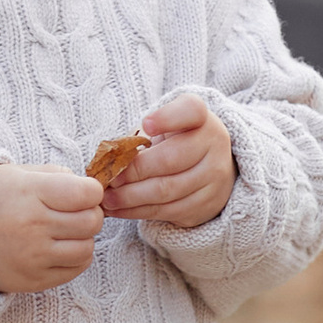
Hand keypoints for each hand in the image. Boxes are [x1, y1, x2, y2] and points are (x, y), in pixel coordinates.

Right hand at [0, 160, 104, 295]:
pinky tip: (59, 247)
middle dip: (90, 214)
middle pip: (91, 221)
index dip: (91, 191)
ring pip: (87, 248)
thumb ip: (56, 175)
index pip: (86, 193)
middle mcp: (32, 225)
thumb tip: (90, 189)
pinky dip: (75, 258)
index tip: (82, 192)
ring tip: (65, 231)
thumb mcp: (18, 173)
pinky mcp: (33, 280)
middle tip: (75, 212)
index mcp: (30, 193)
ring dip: (82, 238)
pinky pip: (76, 269)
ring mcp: (33, 256)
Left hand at [102, 91, 235, 232]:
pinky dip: (138, 211)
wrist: (210, 167)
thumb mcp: (165, 127)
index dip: (168, 118)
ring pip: (167, 190)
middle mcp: (214, 144)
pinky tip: (119, 209)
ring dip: (131, 197)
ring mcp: (214, 176)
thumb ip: (141, 135)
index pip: (190, 111)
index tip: (146, 124)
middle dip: (134, 171)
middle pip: (170, 159)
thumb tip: (108, 160)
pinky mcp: (206, 204)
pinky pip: (168, 211)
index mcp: (201, 118)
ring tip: (108, 198)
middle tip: (109, 178)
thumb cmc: (176, 142)